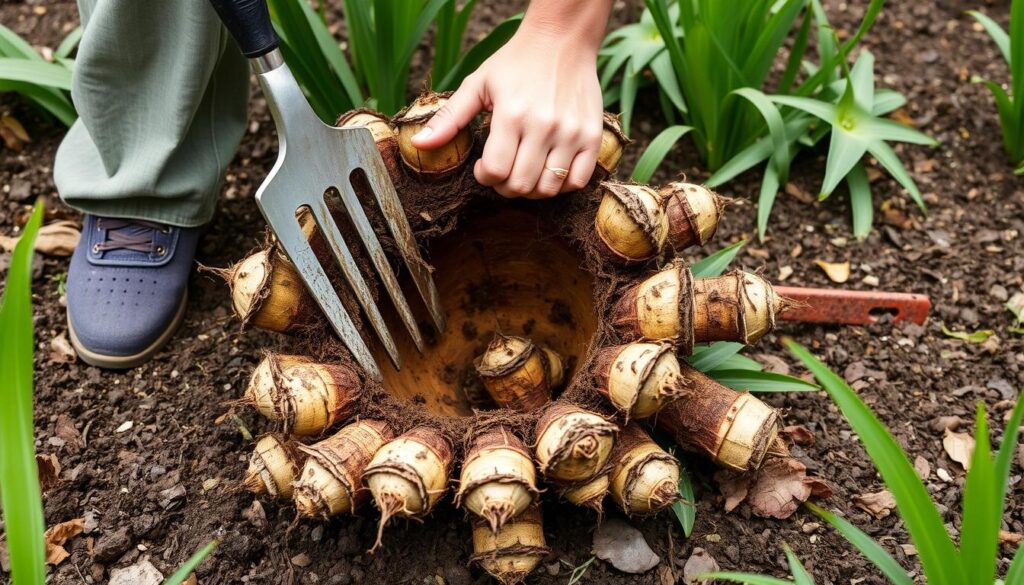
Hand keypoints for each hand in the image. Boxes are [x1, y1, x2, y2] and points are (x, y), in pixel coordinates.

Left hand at [410, 21, 605, 197]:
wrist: (562, 40)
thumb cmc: (515, 62)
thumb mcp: (477, 84)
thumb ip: (449, 118)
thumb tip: (419, 143)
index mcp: (512, 114)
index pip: (495, 171)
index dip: (485, 177)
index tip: (484, 167)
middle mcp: (544, 126)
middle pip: (521, 185)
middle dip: (505, 187)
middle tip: (503, 172)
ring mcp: (572, 133)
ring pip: (549, 188)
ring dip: (532, 189)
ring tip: (525, 172)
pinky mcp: (593, 136)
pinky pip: (578, 181)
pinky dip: (561, 185)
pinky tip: (549, 170)